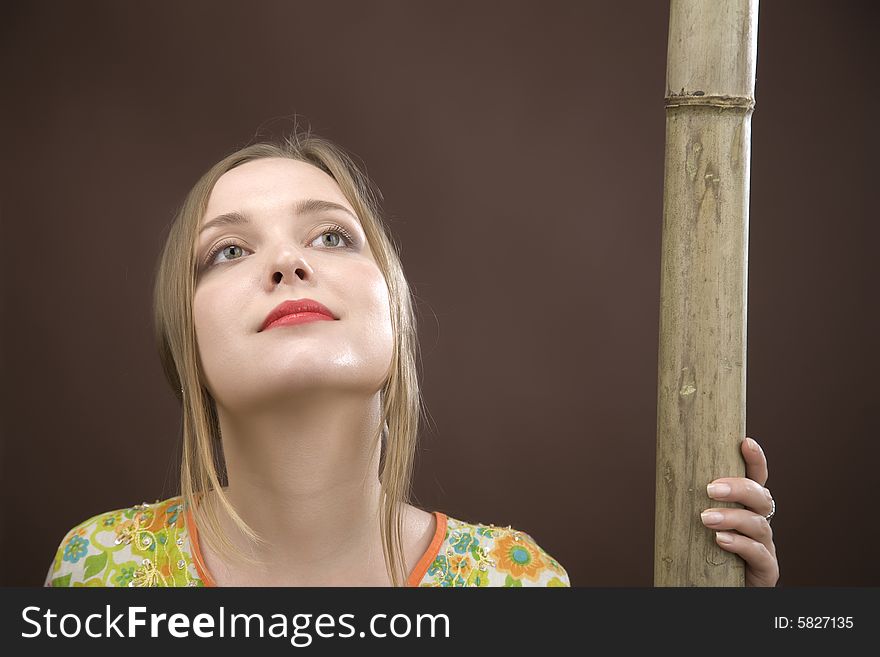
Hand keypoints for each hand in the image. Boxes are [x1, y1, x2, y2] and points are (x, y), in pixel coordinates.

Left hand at [701, 436, 778, 586]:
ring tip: (706, 518)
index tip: (745, 442)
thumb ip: (691, 503)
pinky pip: (760, 554)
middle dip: (738, 488)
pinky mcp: (766, 569)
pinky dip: (741, 544)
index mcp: (745, 508)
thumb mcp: (698, 524)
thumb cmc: (705, 553)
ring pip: (759, 524)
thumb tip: (663, 473)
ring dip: (732, 518)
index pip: (756, 479)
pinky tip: (721, 540)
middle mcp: (759, 523)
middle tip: (710, 488)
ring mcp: (765, 546)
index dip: (756, 460)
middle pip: (761, 497)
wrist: (716, 588)